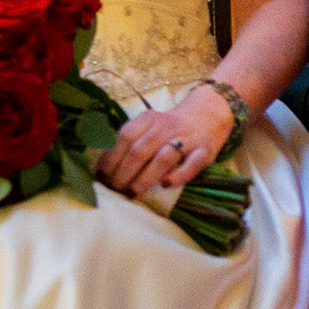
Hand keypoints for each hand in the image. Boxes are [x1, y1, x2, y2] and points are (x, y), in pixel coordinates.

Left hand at [95, 84, 234, 198]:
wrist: (206, 116)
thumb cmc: (168, 130)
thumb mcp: (147, 127)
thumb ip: (128, 143)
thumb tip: (102, 170)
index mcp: (147, 119)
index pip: (125, 137)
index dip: (111, 157)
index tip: (102, 176)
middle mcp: (166, 126)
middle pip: (141, 150)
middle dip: (124, 172)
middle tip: (115, 188)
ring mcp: (187, 138)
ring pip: (163, 157)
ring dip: (145, 177)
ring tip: (133, 192)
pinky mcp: (205, 150)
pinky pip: (192, 164)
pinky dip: (178, 175)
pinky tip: (166, 184)